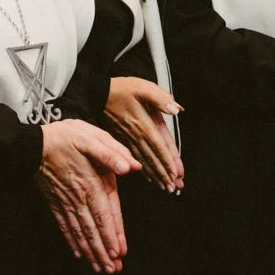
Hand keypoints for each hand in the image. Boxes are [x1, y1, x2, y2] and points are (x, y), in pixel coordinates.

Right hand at [37, 119, 135, 273]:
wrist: (30, 143)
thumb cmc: (63, 137)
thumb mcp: (90, 137)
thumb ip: (111, 152)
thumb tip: (130, 167)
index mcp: (91, 182)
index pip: (105, 214)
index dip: (112, 234)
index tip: (119, 253)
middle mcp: (79, 197)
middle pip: (93, 229)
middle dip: (103, 251)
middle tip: (112, 270)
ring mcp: (65, 201)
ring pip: (79, 231)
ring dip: (90, 251)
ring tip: (99, 268)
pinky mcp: (54, 202)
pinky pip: (64, 225)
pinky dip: (71, 241)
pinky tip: (77, 253)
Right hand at [102, 76, 183, 193]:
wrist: (97, 91)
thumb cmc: (120, 88)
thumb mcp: (142, 87)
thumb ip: (160, 98)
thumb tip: (176, 110)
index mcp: (143, 124)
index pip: (159, 147)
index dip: (169, 162)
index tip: (177, 175)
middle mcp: (136, 135)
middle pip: (153, 158)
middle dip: (164, 174)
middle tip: (174, 188)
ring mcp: (127, 139)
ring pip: (144, 161)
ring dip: (155, 175)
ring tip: (164, 187)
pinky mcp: (121, 139)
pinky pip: (134, 157)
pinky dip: (142, 168)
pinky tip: (148, 177)